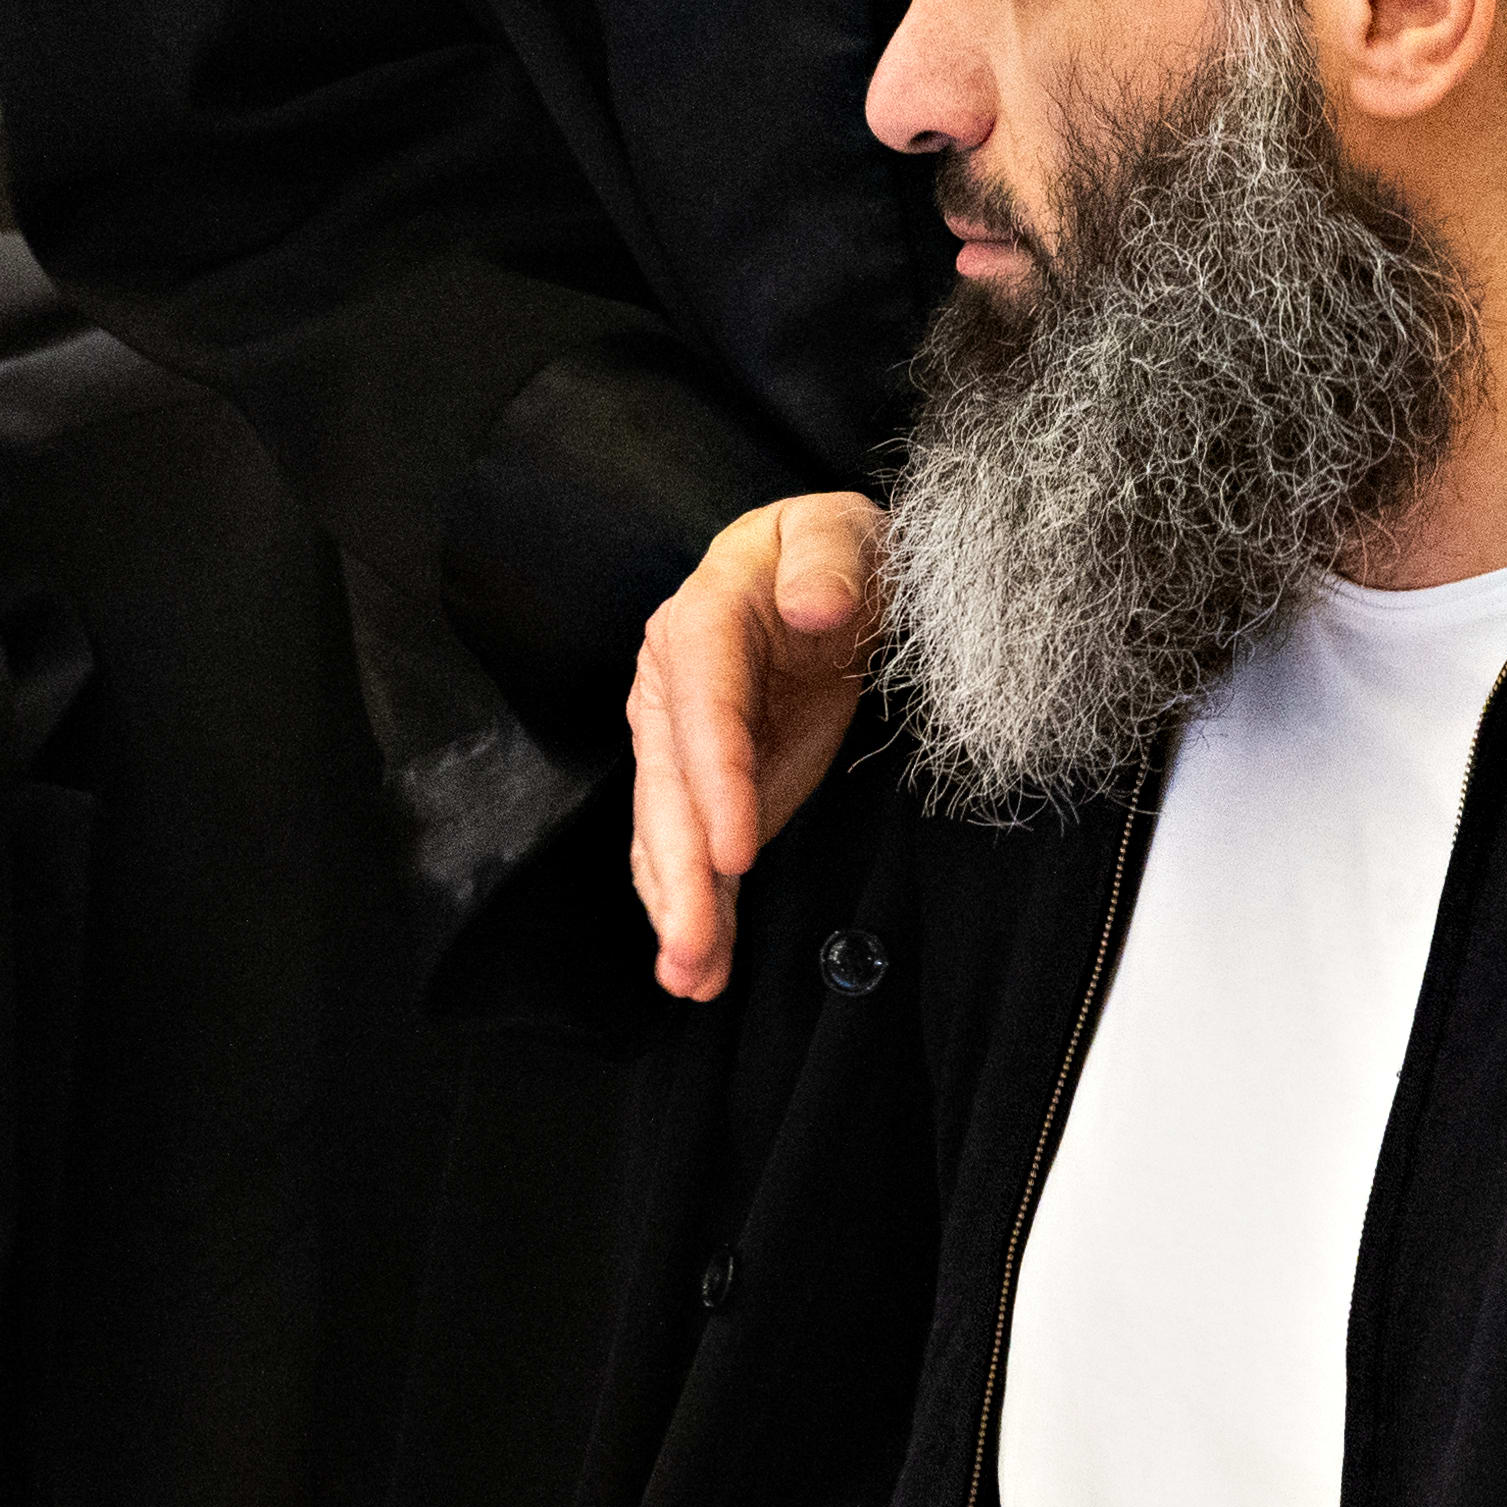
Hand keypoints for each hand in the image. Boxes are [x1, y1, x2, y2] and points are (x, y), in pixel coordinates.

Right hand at [631, 490, 878, 1003]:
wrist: (830, 572)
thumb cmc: (834, 548)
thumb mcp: (838, 530)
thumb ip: (825, 557)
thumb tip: (814, 603)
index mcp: (702, 621)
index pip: (702, 707)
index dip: (713, 780)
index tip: (734, 851)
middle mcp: (675, 690)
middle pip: (669, 787)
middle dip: (678, 873)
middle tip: (691, 949)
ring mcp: (685, 745)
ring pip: (669, 834)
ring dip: (677, 908)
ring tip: (691, 976)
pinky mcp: (713, 789)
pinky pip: (695, 853)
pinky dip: (695, 910)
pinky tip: (698, 969)